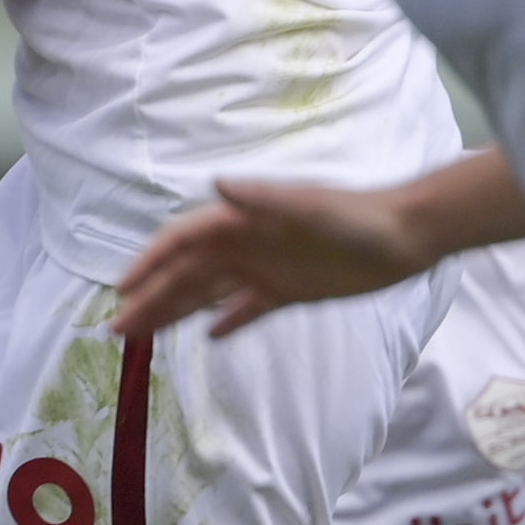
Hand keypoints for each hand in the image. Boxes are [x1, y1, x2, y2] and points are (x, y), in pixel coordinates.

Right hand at [114, 177, 456, 342]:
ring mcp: (265, 268)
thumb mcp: (311, 206)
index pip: (182, 242)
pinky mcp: (289, 291)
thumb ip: (263, 198)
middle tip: (117, 331)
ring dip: (175, 312)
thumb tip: (217, 186)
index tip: (122, 290)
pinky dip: (227, 322)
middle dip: (151, 299)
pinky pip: (248, 309)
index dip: (150, 263)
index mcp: (243, 222)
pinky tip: (209, 338)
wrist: (406, 236)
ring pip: (208, 294)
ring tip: (143, 338)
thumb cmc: (359, 217)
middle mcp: (246, 244)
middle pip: (187, 274)